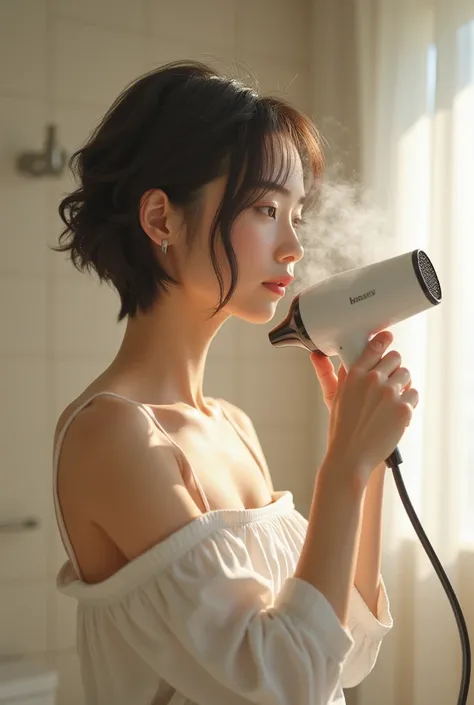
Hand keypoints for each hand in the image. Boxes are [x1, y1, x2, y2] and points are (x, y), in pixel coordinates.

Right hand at [311, 331, 418, 480]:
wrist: (351, 457)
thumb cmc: (341, 429)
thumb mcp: (334, 397)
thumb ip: (332, 374)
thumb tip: (320, 356)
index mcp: (354, 375)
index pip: (374, 347)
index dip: (383, 340)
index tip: (387, 337)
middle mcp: (372, 380)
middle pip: (395, 358)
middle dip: (393, 367)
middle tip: (389, 380)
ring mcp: (390, 394)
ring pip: (406, 375)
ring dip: (402, 384)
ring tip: (392, 399)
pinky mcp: (404, 408)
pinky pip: (413, 395)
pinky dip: (408, 403)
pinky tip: (396, 413)